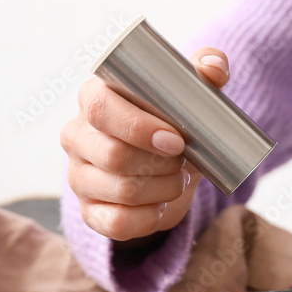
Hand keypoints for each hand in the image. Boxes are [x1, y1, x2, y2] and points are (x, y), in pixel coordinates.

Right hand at [60, 48, 230, 242]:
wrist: (169, 167)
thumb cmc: (174, 122)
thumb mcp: (190, 95)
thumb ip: (205, 71)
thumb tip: (214, 67)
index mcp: (95, 97)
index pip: (102, 108)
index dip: (139, 127)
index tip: (177, 141)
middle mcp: (77, 135)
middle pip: (113, 155)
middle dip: (160, 165)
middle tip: (183, 163)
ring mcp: (78, 175)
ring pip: (121, 191)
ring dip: (162, 190)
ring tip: (178, 180)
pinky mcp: (88, 211)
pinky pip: (116, 223)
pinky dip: (148, 219)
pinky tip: (161, 207)